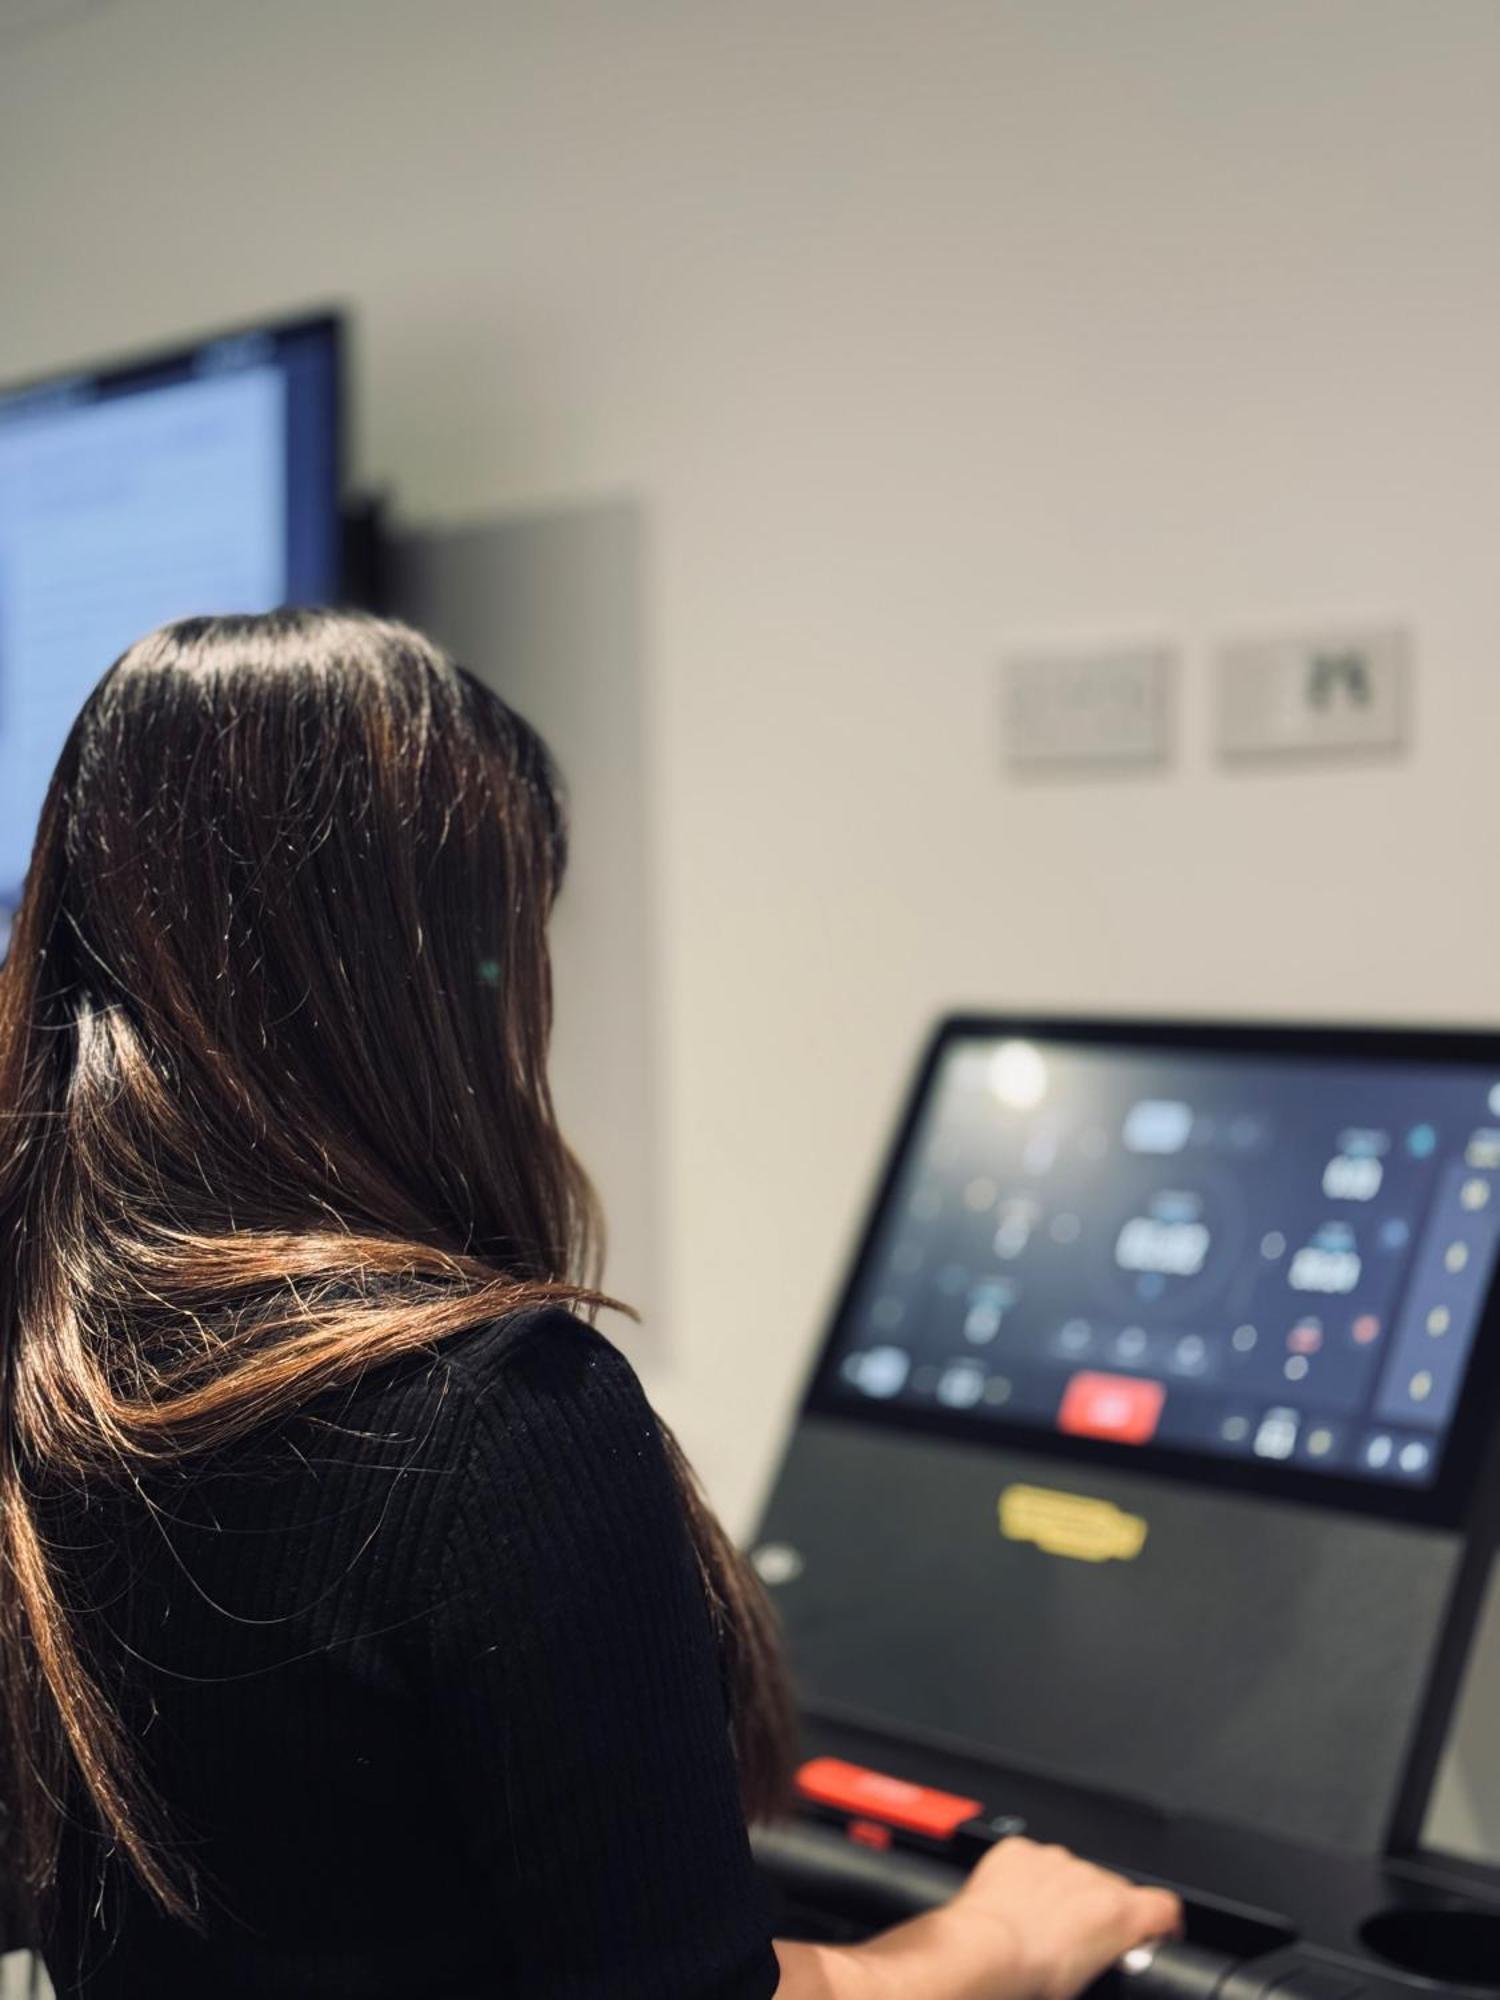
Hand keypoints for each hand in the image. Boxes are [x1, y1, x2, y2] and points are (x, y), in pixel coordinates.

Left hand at [944, 1836, 1182, 1999]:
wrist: (983, 1952)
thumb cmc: (1031, 1977)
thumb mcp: (1091, 1985)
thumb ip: (1114, 1963)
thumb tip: (1112, 1966)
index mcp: (1117, 1913)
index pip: (1165, 1907)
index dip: (1163, 1922)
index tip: (1156, 1933)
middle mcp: (1090, 1878)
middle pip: (1114, 1890)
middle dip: (1104, 1912)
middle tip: (1079, 1942)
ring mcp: (1054, 1860)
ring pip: (1072, 1874)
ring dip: (1065, 1895)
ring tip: (1042, 1926)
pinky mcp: (1019, 1851)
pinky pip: (1033, 1862)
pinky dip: (1029, 1880)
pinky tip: (1017, 1906)